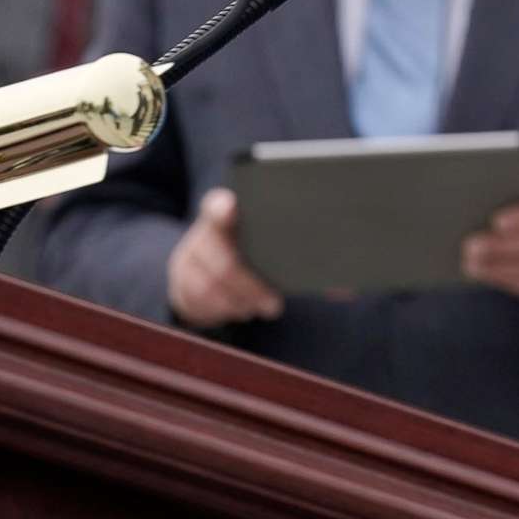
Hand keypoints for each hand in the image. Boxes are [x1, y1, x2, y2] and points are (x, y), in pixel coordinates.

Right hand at [165, 189, 283, 328]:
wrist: (207, 264)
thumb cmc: (253, 250)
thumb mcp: (264, 239)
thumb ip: (290, 250)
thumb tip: (340, 290)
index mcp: (223, 215)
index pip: (217, 206)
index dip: (222, 208)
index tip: (231, 208)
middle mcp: (200, 235)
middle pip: (221, 260)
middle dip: (250, 287)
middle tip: (274, 304)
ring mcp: (185, 260)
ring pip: (207, 287)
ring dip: (238, 303)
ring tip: (262, 308)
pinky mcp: (178, 285)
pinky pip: (196, 303)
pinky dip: (222, 312)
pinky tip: (241, 311)